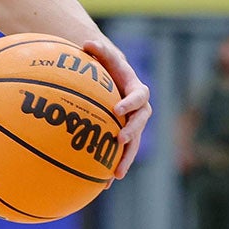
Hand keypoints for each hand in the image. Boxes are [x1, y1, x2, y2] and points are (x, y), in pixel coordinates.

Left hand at [83, 39, 150, 180]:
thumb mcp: (104, 56)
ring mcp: (133, 125)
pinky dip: (112, 167)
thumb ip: (99, 51)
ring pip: (133, 144)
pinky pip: (121, 154)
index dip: (130, 103)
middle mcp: (139, 110)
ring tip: (115, 175)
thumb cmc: (107, 66)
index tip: (117, 109)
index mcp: (136, 90)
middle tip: (120, 140)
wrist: (113, 79)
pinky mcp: (124, 137)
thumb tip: (87, 43)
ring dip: (126, 158)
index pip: (139, 97)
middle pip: (140, 124)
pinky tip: (102, 184)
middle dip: (132, 134)